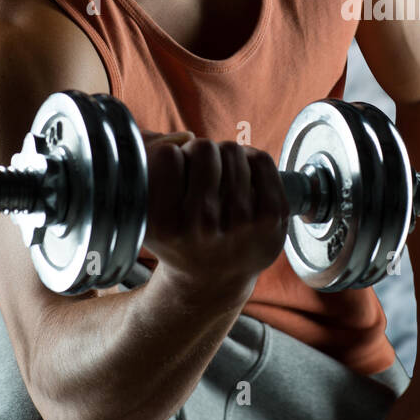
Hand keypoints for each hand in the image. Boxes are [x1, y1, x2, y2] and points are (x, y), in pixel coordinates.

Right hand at [140, 130, 288, 295]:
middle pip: (202, 148)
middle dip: (200, 153)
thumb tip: (179, 139)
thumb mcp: (148, 215)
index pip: (166, 155)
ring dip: (225, 158)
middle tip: (201, 174)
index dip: (171, 157)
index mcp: (164, 225)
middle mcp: (202, 226)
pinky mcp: (271, 217)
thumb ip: (149, 171)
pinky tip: (244, 177)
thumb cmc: (178, 237)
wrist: (214, 279)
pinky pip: (261, 159)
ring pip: (232, 150)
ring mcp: (241, 223)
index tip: (175, 172)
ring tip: (221, 180)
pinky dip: (251, 159)